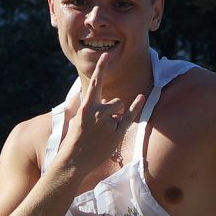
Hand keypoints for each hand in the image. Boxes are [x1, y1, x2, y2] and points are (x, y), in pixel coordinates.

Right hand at [54, 53, 144, 170]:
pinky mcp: (117, 133)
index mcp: (86, 107)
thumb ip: (91, 106)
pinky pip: (129, 116)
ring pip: (120, 109)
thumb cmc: (75, 139)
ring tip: (105, 130)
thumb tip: (103, 98)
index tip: (106, 55)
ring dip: (117, 116)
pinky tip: (141, 97)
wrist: (75, 160)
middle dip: (114, 108)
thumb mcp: (78, 118)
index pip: (94, 83)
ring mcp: (108, 123)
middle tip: (102, 123)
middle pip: (116, 101)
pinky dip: (134, 108)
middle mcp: (98, 112)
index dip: (101, 68)